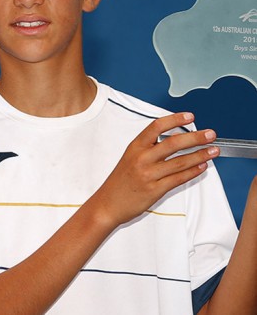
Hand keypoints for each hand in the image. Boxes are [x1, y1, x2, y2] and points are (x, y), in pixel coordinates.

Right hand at [90, 112, 218, 226]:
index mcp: (134, 147)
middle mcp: (141, 158)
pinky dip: (193, 172)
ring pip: (180, 162)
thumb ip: (149, 149)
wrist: (107, 204)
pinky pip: (179, 178)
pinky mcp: (155, 190)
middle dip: (196, 137)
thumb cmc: (119, 182)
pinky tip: (201, 167)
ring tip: (213, 151)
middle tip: (210, 134)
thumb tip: (175, 139)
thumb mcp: (129, 158)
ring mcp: (148, 174)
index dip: (174, 120)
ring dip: (200, 155)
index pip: (156, 127)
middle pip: (173, 143)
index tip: (189, 116)